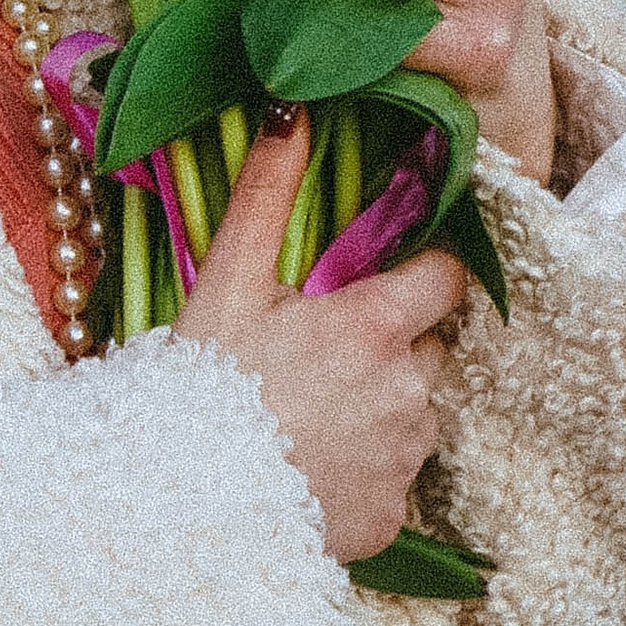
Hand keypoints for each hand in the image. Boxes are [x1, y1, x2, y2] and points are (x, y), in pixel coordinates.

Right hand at [176, 113, 468, 562]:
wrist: (179, 502)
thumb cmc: (201, 382)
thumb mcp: (229, 279)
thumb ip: (268, 191)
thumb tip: (291, 107)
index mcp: (375, 325)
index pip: (446, 278)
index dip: (419, 274)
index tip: (382, 280)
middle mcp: (407, 390)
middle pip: (430, 347)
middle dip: (394, 344)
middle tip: (322, 353)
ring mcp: (403, 458)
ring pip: (415, 414)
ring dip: (381, 407)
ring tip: (309, 412)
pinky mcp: (393, 517)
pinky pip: (395, 479)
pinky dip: (366, 471)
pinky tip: (311, 465)